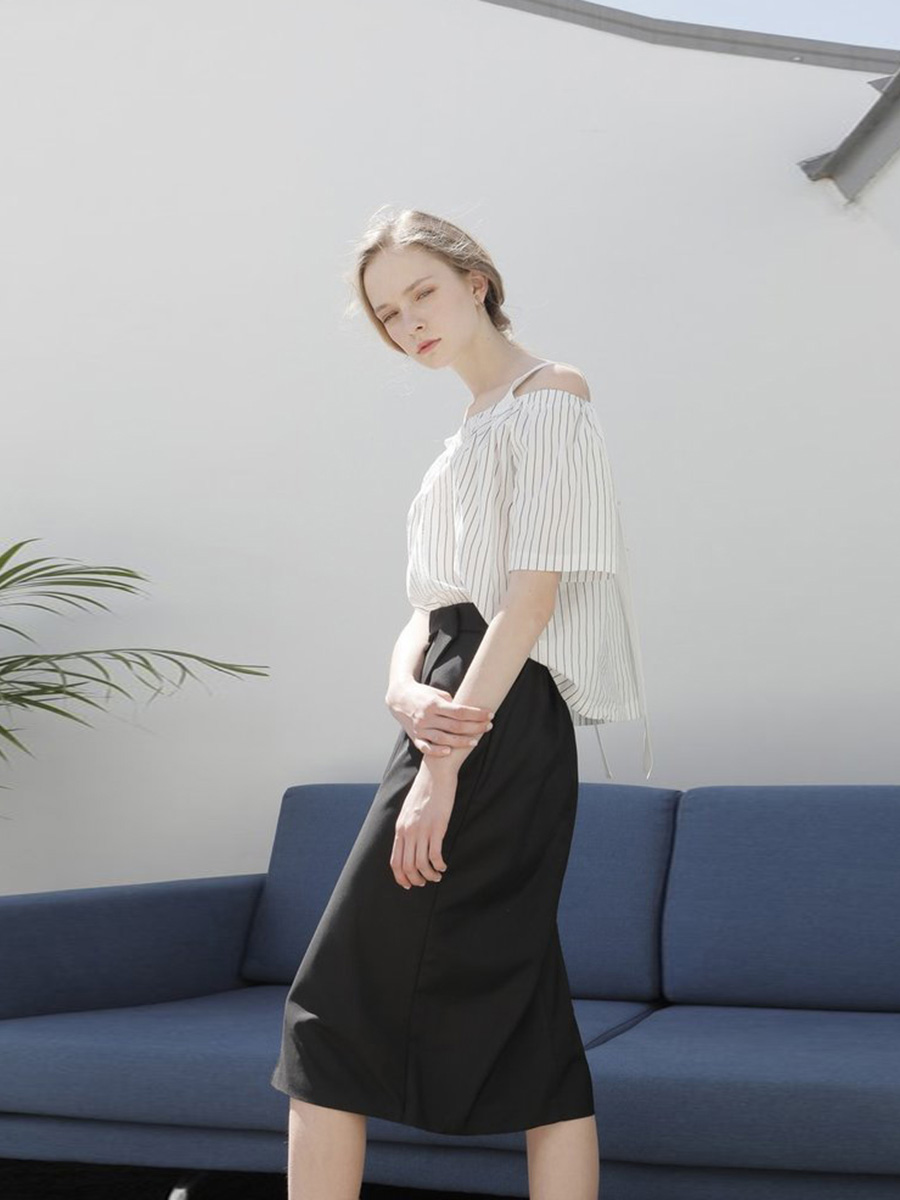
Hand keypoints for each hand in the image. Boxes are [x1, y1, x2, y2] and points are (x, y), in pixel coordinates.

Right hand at [386, 679, 492, 758]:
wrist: (399, 698)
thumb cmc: (423, 694)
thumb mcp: (437, 693)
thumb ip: (451, 702)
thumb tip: (468, 711)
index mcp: (434, 703)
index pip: (460, 711)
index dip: (476, 714)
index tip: (490, 715)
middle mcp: (427, 716)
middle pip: (455, 726)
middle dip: (474, 727)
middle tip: (489, 727)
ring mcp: (420, 728)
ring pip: (443, 738)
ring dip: (461, 742)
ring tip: (475, 741)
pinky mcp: (415, 737)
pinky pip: (426, 747)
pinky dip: (437, 751)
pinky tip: (449, 752)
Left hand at [391, 762, 456, 888]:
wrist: (436, 772)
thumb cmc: (425, 790)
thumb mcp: (409, 810)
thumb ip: (407, 827)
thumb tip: (408, 843)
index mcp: (400, 828)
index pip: (395, 861)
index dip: (401, 877)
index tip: (408, 884)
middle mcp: (408, 831)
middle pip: (407, 866)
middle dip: (416, 880)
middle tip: (424, 882)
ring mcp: (422, 829)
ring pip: (421, 864)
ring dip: (430, 875)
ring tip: (437, 876)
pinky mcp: (437, 827)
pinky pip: (435, 855)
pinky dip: (439, 865)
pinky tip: (443, 866)